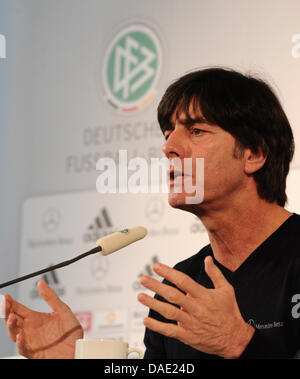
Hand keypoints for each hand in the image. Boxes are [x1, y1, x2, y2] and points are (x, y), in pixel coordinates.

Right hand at [2, 280, 82, 358]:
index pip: (19, 309)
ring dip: (11, 326)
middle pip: (13, 320)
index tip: (6, 296)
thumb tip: (41, 283)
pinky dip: (20, 343)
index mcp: (36, 319)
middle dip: (7, 312)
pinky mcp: (34, 353)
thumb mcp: (62, 310)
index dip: (11, 303)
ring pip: (14, 334)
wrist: (78, 349)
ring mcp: (31, 342)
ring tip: (11, 317)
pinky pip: (23, 349)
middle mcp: (31, 330)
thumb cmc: (71, 333)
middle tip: (6, 304)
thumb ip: (51, 297)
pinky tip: (20, 335)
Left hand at [137, 256, 253, 358]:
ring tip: (140, 296)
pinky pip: (169, 330)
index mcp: (203, 296)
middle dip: (156, 286)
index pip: (183, 281)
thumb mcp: (226, 290)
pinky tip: (146, 319)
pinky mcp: (188, 335)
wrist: (234, 339)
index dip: (169, 273)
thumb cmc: (230, 313)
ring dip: (153, 303)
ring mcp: (190, 322)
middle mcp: (195, 308)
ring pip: (168, 311)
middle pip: (172, 295)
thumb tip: (208, 259)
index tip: (157, 266)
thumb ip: (215, 273)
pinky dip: (157, 326)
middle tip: (143, 279)